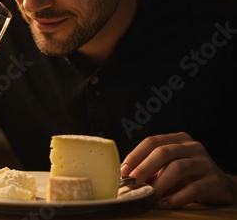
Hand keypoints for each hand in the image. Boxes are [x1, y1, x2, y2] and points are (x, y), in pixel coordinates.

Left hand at [121, 132, 236, 208]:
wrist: (219, 187)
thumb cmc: (187, 176)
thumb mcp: (167, 167)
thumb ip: (150, 168)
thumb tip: (125, 176)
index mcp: (177, 139)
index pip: (152, 142)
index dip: (135, 156)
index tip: (123, 171)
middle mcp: (192, 147)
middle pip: (163, 153)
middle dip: (143, 168)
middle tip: (132, 183)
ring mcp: (204, 162)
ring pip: (177, 168)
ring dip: (159, 184)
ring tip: (148, 196)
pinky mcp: (214, 180)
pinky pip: (193, 188)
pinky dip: (175, 197)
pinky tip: (164, 203)